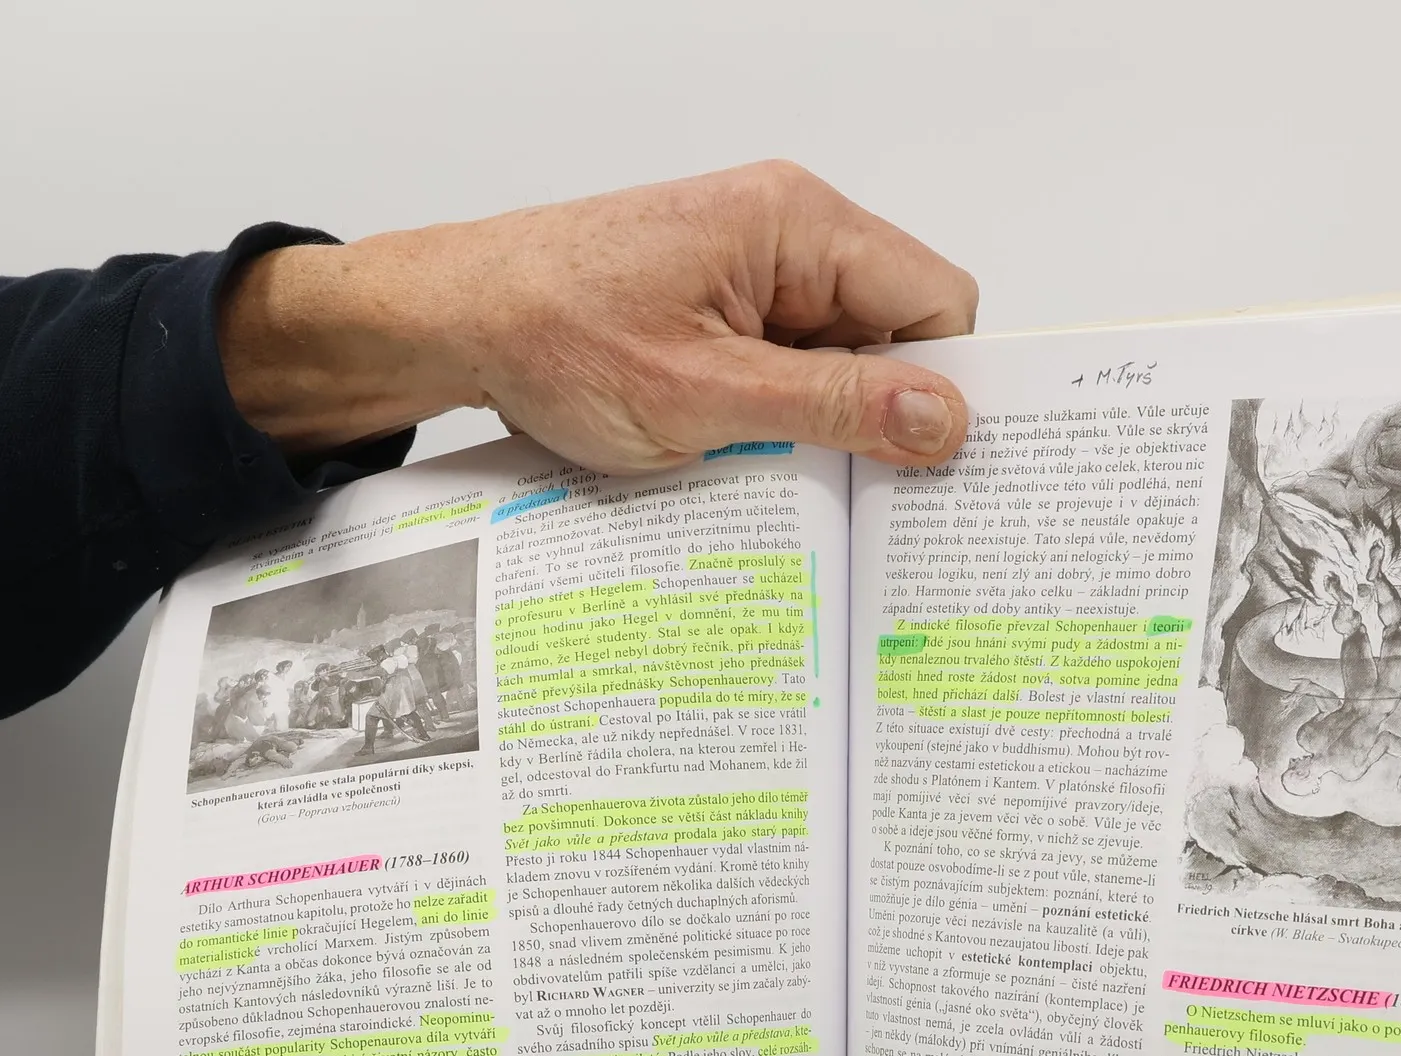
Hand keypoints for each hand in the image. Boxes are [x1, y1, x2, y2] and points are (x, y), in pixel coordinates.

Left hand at [219, 161, 977, 471]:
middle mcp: (788, 233)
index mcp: (799, 225)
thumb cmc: (554, 334)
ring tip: (770, 464)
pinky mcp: (725, 306)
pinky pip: (794, 365)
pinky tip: (744, 452)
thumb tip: (946, 419)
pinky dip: (783, 416)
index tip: (927, 466)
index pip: (936, 301)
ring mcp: (755, 270)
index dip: (942, 386)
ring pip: (846, 357)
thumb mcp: (706, 393)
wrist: (454, 321)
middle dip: (881, 411)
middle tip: (848, 486)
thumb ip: (833, 404)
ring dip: (823, 421)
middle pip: (898, 330)